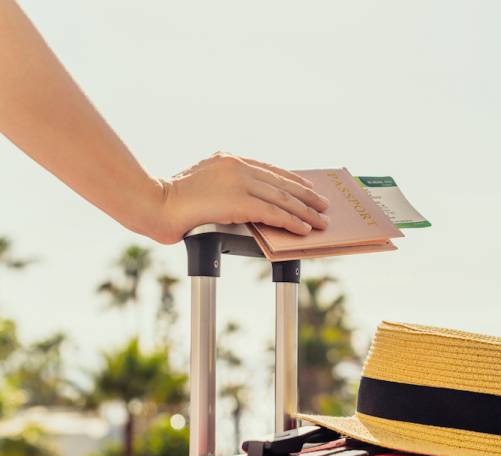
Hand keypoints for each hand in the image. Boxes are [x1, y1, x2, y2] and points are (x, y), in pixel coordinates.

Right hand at [151, 152, 329, 243]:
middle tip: (323, 204)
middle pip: (281, 182)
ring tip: (321, 220)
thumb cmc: (170, 201)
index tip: (307, 187)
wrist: (154, 203)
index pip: (269, 169)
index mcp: (228, 159)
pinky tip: (304, 228)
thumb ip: (223, 187)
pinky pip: (273, 212)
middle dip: (306, 195)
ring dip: (305, 211)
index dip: (291, 180)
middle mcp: (237, 166)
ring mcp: (239, 181)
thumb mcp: (200, 186)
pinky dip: (291, 221)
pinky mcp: (239, 201)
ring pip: (282, 197)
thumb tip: (240, 203)